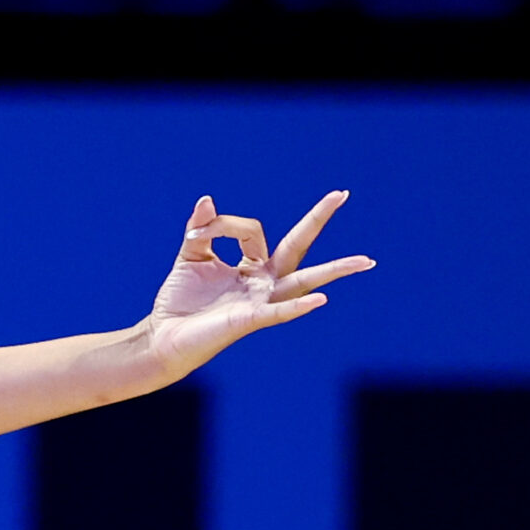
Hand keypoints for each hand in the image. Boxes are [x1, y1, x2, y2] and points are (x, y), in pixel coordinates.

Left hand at [144, 191, 375, 374]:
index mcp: (251, 267)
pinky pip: (279, 312)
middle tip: (342, 193)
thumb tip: (208, 200)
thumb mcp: (190, 257)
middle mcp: (263, 282)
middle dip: (318, 220)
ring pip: (304, 281)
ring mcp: (261, 301)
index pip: (252, 231)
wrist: (164, 336)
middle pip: (297, 246)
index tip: (197, 232)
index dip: (224, 225)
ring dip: (335, 271)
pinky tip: (321, 299)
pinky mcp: (250, 320)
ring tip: (365, 261)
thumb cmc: (179, 301)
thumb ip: (201, 230)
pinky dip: (299, 306)